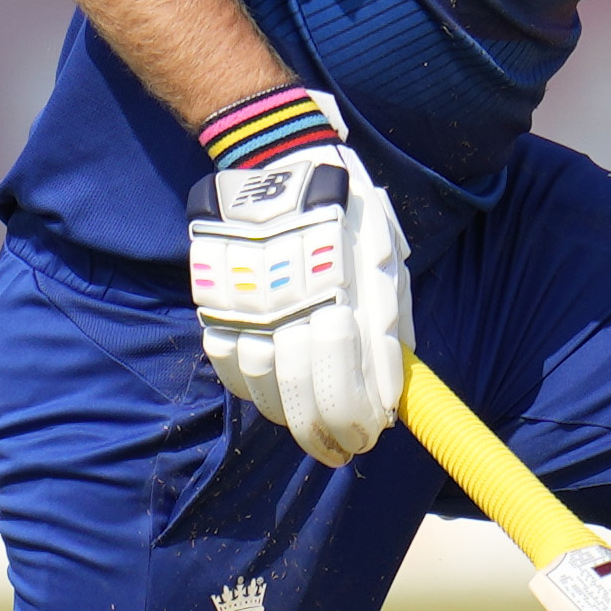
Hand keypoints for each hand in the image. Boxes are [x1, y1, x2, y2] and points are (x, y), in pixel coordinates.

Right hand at [185, 90, 415, 464]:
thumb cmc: (345, 210)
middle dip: (330, 433)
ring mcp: (250, 302)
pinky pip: (227, 360)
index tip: (372, 436)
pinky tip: (272, 398)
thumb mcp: (385, 253)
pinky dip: (250, 389)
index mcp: (345, 286)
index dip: (362, 418)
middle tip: (344, 451)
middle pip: (308, 392)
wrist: (277, 160)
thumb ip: (391, 318)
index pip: (352, 376)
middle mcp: (294, 300)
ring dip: (291, 419)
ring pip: (265, 386)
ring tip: (313, 432)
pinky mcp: (215, 298)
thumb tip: (396, 386)